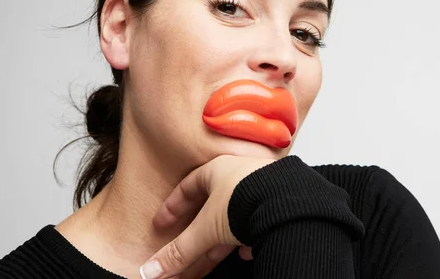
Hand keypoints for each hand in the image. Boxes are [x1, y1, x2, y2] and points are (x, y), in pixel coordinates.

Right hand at [139, 155, 275, 278]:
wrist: (288, 203)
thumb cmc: (247, 199)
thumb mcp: (205, 229)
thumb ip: (178, 251)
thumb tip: (151, 270)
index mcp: (218, 170)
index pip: (188, 186)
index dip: (173, 207)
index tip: (162, 224)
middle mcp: (240, 175)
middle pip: (211, 209)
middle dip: (196, 237)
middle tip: (182, 257)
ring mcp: (261, 187)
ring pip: (234, 219)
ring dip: (220, 243)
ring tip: (209, 263)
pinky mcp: (278, 203)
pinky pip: (257, 222)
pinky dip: (248, 239)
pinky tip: (246, 252)